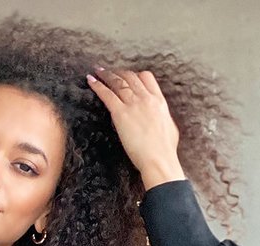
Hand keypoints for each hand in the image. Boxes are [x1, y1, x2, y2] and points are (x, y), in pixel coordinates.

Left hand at [86, 66, 182, 185]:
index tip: (128, 75)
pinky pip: (107, 94)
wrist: (159, 159)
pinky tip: (90, 80)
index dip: (135, 75)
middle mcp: (146, 98)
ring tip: (98, 71)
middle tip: (110, 72)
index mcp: (159, 101)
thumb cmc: (165, 150)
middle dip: (119, 72)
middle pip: (130, 77)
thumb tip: (159, 118)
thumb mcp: (169, 128)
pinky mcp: (121, 113)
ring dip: (106, 75)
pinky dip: (97, 85)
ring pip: (117, 82)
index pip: (146, 78)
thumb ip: (162, 118)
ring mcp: (133, 104)